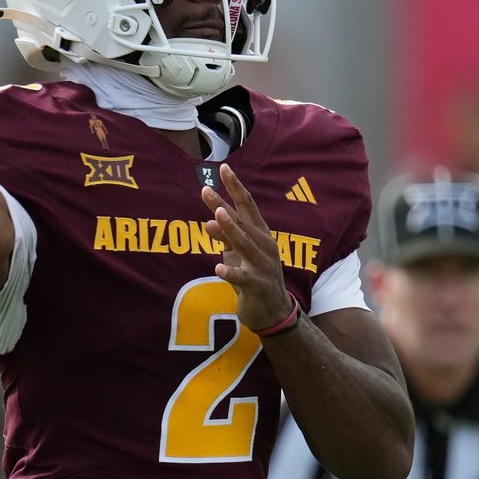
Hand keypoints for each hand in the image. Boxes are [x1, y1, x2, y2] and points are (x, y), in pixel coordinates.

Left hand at [201, 163, 295, 329]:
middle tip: (206, 190)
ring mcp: (262, 265)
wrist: (273, 311)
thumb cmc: (253, 276)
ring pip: (244, 244)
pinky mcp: (257, 285)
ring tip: (216, 217)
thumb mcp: (238, 253)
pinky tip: (219, 267)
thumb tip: (208, 222)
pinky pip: (242, 277)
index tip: (223, 168)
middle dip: (223, 206)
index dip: (235, 187)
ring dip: (230, 230)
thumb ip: (225, 237)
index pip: (248, 205)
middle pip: (242, 221)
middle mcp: (265, 245)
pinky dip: (231, 272)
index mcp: (261, 233)